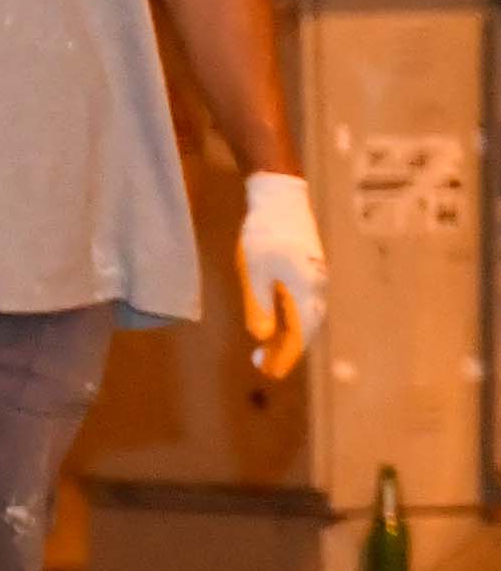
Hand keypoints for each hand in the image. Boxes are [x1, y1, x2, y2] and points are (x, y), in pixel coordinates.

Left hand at [239, 170, 321, 382]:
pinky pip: (304, 304)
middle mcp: (317, 289)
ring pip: (306, 316)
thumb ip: (258, 304)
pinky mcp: (310, 270)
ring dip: (289, 336)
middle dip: (286, 350)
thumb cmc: (264, 233)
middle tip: (263, 366)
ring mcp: (316, 279)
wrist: (281, 197)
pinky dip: (293, 319)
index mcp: (305, 291)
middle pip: (305, 328)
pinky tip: (278, 323)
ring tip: (268, 351)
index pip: (298, 334)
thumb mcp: (253, 270)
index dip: (284, 356)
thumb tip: (262, 337)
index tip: (268, 373)